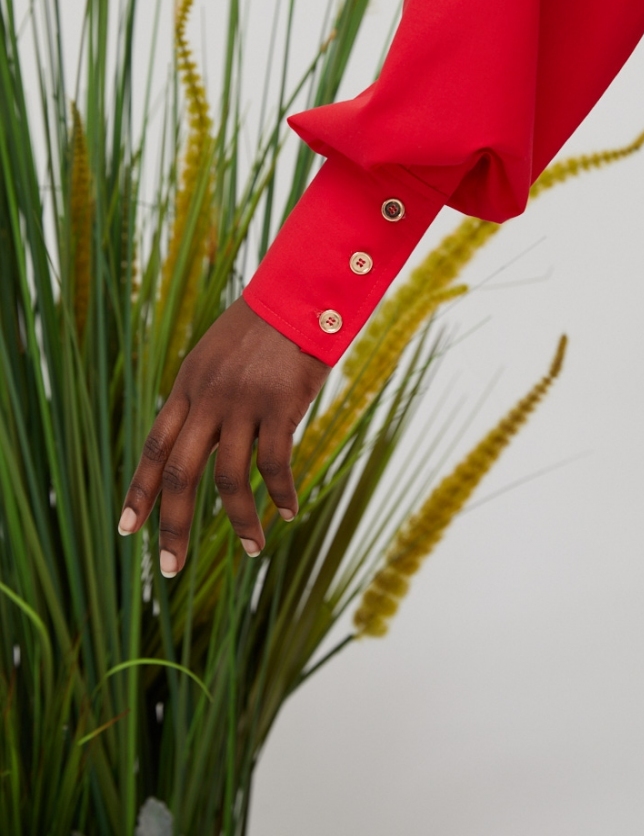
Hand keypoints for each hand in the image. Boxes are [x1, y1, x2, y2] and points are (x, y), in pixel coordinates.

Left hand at [117, 296, 329, 575]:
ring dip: (239, 522)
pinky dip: (280, 494)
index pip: (155, 446)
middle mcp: (207, 398)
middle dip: (172, 525)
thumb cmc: (263, 328)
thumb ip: (203, 396)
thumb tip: (200, 439)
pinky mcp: (278, 406)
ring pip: (228, 479)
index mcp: (187, 386)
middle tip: (169, 568)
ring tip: (252, 550)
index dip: (140, 491)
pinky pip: (274, 465)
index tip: (127, 529)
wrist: (298, 293)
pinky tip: (289, 512)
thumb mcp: (217, 357)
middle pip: (180, 473)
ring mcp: (241, 402)